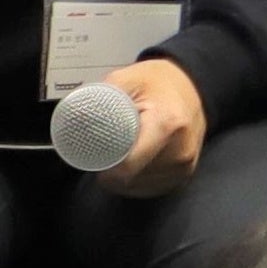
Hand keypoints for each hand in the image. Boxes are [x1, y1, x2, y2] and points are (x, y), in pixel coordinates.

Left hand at [95, 58, 204, 196]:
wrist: (194, 83)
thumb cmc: (158, 82)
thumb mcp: (127, 78)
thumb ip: (101, 97)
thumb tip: (72, 119)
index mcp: (166, 124)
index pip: (128, 167)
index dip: (105, 169)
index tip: (96, 160)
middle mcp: (181, 148)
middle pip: (132, 179)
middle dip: (113, 173)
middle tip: (108, 153)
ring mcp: (185, 163)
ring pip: (140, 187)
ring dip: (125, 180)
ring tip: (123, 156)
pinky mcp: (186, 172)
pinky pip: (153, 188)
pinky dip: (138, 182)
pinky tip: (135, 166)